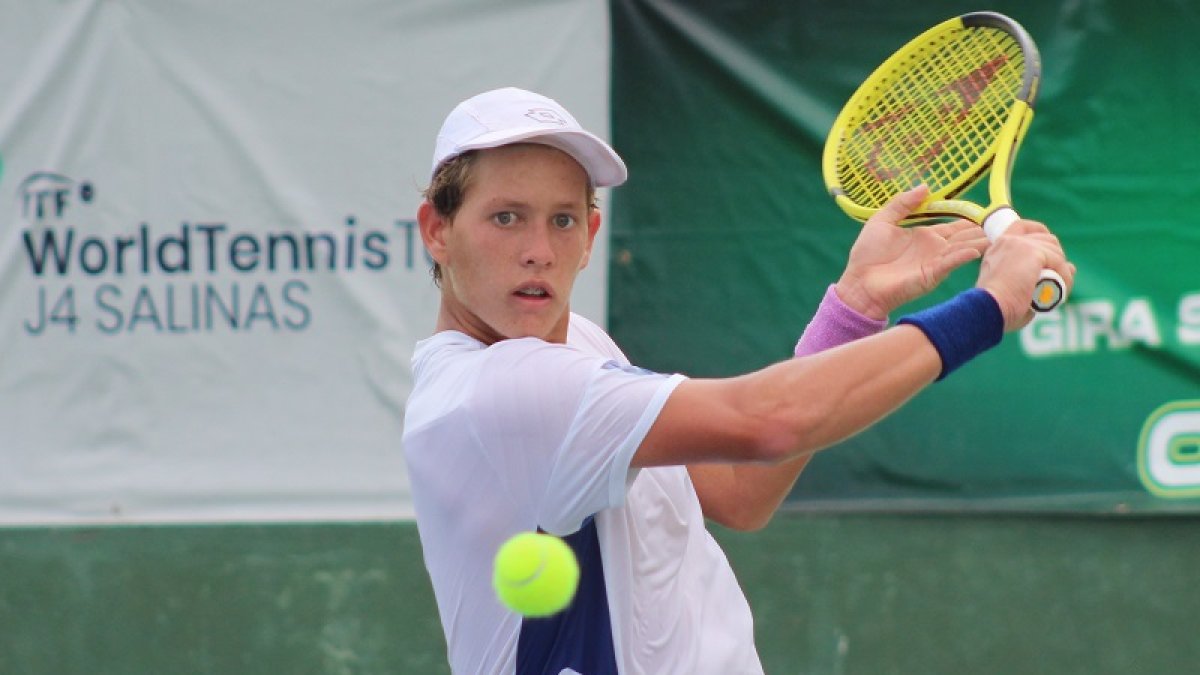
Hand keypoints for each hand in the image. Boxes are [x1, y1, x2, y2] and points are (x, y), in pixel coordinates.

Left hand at [835, 186, 988, 319]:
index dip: (969, 219)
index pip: (954, 225)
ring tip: (999, 235)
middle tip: (1004, 223)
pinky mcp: (931, 274)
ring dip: (979, 242)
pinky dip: (962, 257)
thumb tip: (925, 186)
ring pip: (963, 248)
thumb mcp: (882, 221)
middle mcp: (935, 248)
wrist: (859, 283)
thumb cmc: (867, 254)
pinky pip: (950, 263)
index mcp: (925, 235)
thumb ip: (902, 203)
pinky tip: (975, 250)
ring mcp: (935, 262)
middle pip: (965, 236)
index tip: (986, 212)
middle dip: (982, 230)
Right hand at [976, 219, 1075, 330]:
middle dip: (1056, 258)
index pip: (1023, 227)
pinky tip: (1059, 294)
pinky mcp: (1032, 252)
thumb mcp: (1017, 288)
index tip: (1051, 253)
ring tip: (1057, 293)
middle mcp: (1008, 241)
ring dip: (1062, 271)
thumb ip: (1040, 277)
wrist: (987, 310)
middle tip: (1056, 281)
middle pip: (1046, 238)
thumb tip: (1072, 267)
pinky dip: (1064, 278)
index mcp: (998, 248)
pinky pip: (1059, 261)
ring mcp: (1019, 244)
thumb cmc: (997, 309)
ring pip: (1055, 250)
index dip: (1041, 234)